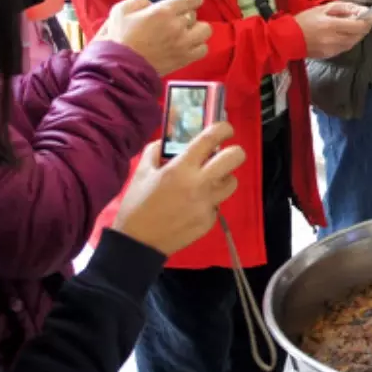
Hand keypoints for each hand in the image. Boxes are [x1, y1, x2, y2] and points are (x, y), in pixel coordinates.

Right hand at [94, 0, 211, 75]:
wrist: (121, 68)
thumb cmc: (119, 39)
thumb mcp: (120, 11)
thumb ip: (138, 0)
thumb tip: (149, 2)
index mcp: (163, 11)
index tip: (190, 2)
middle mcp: (177, 26)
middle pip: (196, 15)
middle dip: (188, 15)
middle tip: (178, 21)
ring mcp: (183, 44)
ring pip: (205, 31)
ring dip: (197, 30)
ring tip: (186, 34)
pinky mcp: (184, 59)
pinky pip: (203, 50)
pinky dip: (198, 47)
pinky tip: (187, 47)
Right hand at [113, 124, 243, 255]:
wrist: (138, 243)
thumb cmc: (137, 204)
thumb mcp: (141, 172)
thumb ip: (156, 151)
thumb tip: (169, 142)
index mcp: (181, 167)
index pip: (212, 138)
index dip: (224, 128)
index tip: (226, 130)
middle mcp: (199, 183)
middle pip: (235, 158)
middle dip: (234, 152)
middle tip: (224, 156)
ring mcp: (207, 204)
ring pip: (232, 182)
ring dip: (223, 178)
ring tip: (208, 182)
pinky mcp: (210, 221)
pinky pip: (218, 204)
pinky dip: (210, 201)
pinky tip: (193, 206)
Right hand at [294, 1, 371, 59]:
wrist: (289, 39)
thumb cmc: (305, 20)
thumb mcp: (323, 8)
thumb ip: (343, 8)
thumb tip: (360, 10)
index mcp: (332, 25)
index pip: (358, 25)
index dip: (368, 21)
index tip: (371, 15)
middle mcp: (334, 39)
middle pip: (358, 35)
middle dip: (365, 27)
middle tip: (366, 20)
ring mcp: (333, 49)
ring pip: (354, 42)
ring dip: (358, 34)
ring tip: (355, 26)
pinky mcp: (330, 55)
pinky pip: (345, 47)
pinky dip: (349, 40)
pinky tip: (345, 34)